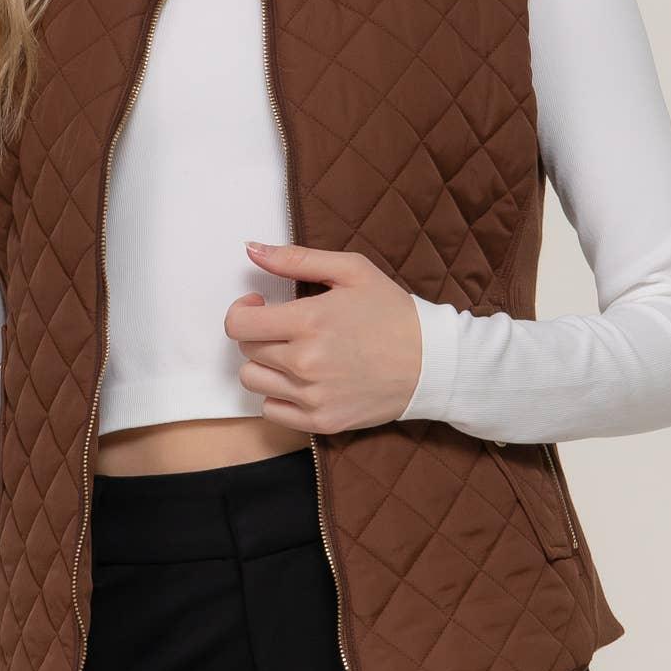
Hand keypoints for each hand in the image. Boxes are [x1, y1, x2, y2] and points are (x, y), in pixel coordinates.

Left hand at [225, 241, 422, 430]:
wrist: (432, 362)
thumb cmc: (392, 311)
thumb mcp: (350, 270)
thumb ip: (296, 258)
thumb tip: (250, 248)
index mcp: (308, 321)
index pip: (238, 324)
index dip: (242, 310)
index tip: (260, 305)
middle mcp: (305, 363)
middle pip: (246, 351)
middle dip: (259, 334)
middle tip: (288, 327)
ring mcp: (312, 396)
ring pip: (253, 381)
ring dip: (265, 365)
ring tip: (294, 353)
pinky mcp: (322, 421)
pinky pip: (271, 411)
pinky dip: (279, 395)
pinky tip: (302, 380)